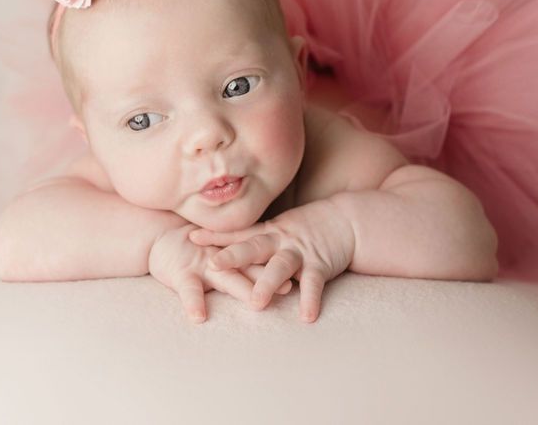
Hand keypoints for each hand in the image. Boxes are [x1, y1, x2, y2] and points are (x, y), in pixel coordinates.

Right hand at [148, 224, 290, 323]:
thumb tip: (282, 271)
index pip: (264, 259)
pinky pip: (189, 291)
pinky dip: (194, 303)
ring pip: (227, 278)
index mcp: (237, 253)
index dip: (282, 265)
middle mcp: (225, 259)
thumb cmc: (196, 248)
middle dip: (269, 278)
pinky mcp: (182, 274)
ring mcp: (204, 265)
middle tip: (289, 289)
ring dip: (242, 289)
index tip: (302, 272)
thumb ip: (247, 261)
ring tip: (256, 304)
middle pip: (251, 268)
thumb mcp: (225, 253)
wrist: (158, 236)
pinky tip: (198, 317)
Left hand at [189, 199, 355, 322]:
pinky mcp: (320, 264)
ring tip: (257, 304)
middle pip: (254, 247)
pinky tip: (306, 316)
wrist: (345, 220)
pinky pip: (314, 283)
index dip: (215, 235)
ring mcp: (300, 252)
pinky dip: (310, 299)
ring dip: (269, 284)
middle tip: (213, 265)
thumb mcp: (278, 229)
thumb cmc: (307, 228)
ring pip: (281, 266)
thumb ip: (257, 239)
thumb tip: (227, 247)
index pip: (238, 234)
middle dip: (233, 256)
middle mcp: (280, 240)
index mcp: (268, 233)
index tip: (191, 237)